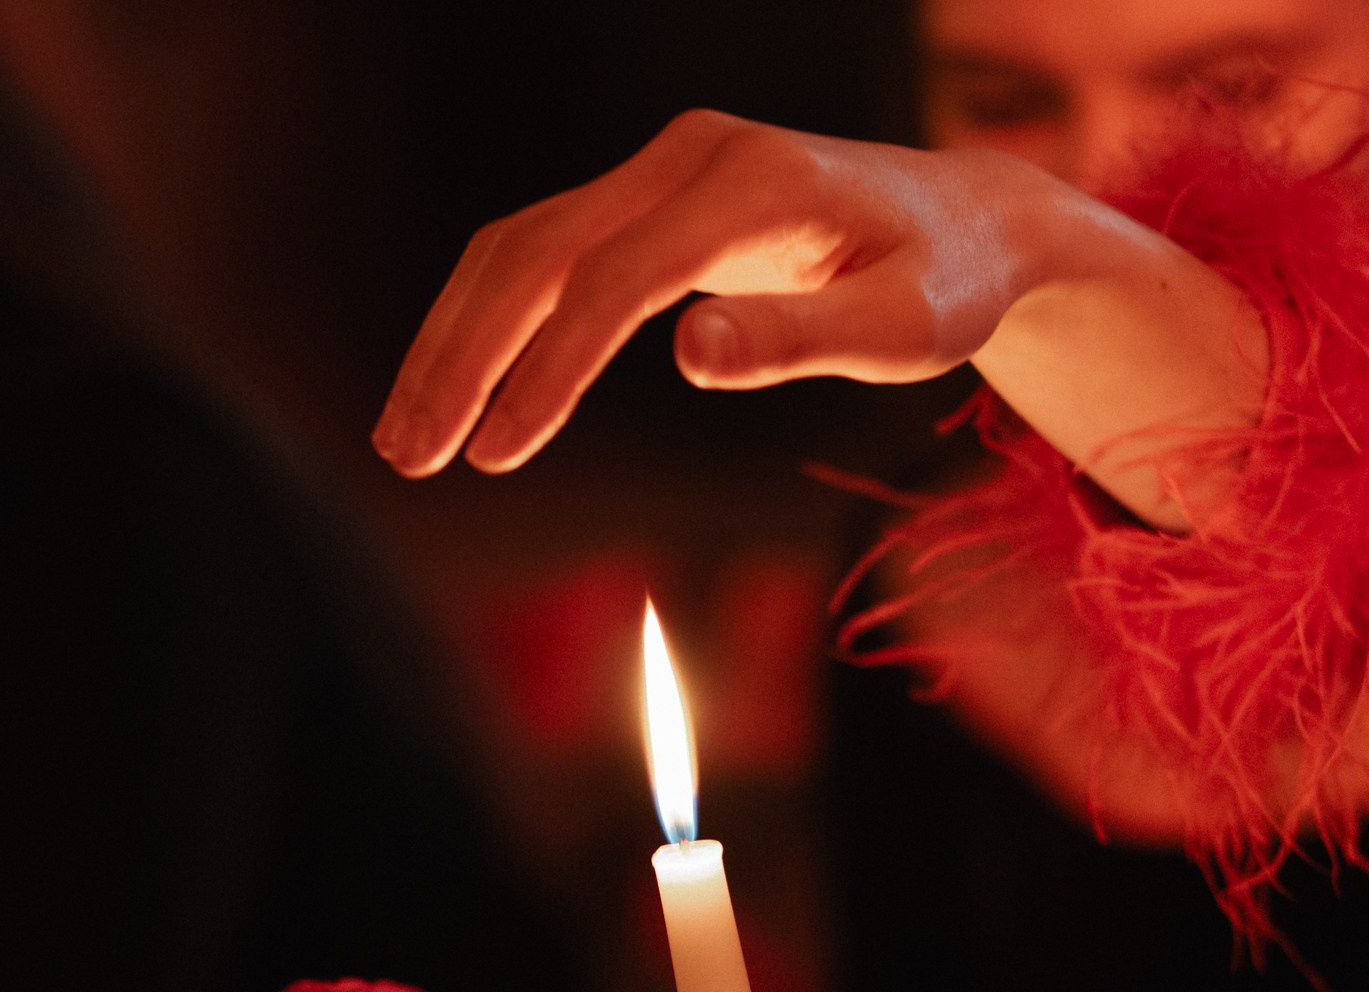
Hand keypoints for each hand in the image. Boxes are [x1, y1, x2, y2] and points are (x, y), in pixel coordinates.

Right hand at [375, 112, 1043, 473]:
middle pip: (539, 251)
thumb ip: (799, 341)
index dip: (548, 369)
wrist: (963, 222)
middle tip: (410, 455)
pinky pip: (541, 251)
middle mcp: (690, 159)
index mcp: (751, 186)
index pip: (618, 279)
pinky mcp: (643, 198)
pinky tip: (453, 390)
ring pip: (520, 247)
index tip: (498, 454)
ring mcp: (659, 170)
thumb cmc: (942, 284)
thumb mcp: (903, 328)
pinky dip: (485, 319)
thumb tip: (690, 354)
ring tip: (405, 440)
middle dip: (464, 357)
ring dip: (454, 341)